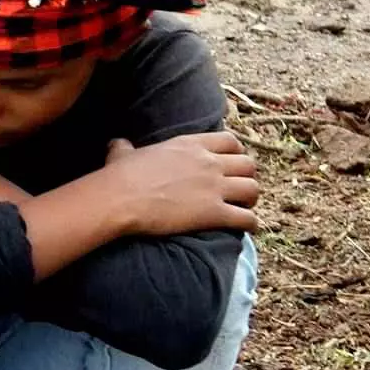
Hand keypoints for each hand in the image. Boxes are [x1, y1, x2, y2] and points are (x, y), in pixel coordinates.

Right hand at [101, 127, 262, 237]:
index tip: (230, 163)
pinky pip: (246, 218)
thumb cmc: (119, 176)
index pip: (230, 141)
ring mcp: (214, 188)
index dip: (236, 152)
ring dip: (251, 199)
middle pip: (248, 164)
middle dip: (247, 176)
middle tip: (237, 188)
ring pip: (253, 189)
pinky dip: (251, 224)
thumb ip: (125, 147)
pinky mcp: (214, 213)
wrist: (119, 199)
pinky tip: (247, 228)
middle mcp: (209, 163)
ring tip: (243, 208)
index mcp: (190, 145)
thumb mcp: (123, 153)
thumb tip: (116, 144)